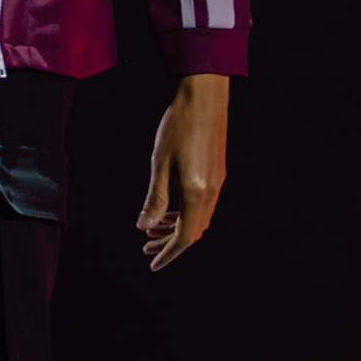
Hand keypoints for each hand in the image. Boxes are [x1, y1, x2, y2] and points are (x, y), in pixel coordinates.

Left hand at [136, 73, 228, 271]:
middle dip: (169, 243)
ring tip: (151, 229)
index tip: (153, 264)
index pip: (184, 236)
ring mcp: (217, 182)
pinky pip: (203, 204)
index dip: (168, 253)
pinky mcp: (217, 172)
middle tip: (146, 248)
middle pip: (193, 231)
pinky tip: (169, 208)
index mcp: (196, 192)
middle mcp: (211, 191)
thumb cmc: (178, 125)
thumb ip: (154, 197)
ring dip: (176, 227)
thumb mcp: (160, 162)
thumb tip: (143, 226)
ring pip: (198, 218)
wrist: (204, 96)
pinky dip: (185, 213)